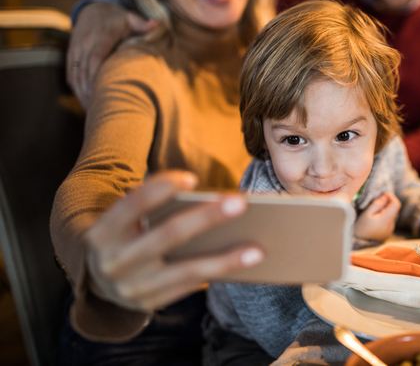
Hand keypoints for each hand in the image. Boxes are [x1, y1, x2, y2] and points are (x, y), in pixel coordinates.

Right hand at [67, 2, 158, 107]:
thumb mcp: (131, 18)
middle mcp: (85, 42)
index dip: (95, 75)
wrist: (93, 10)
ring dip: (81, 92)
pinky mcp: (71, 54)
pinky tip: (84, 102)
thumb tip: (158, 23)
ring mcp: (76, 49)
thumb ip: (143, 23)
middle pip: (83, 69)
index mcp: (101, 36)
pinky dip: (76, 88)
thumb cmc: (118, 19)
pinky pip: (70, 73)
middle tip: (97, 109)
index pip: (95, 57)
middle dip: (88, 90)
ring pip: (75, 73)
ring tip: (91, 111)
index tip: (98, 92)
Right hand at [84, 170, 263, 312]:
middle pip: (167, 235)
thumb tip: (214, 201)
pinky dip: (218, 274)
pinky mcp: (149, 304)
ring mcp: (131, 288)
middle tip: (240, 203)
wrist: (98, 279)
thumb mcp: (127, 220)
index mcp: (103, 232)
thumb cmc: (127, 235)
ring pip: (186, 271)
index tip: (192, 178)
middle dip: (206, 218)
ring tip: (257, 249)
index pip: (132, 204)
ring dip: (224, 260)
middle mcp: (114, 262)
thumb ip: (154, 208)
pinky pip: (189, 287)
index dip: (160, 189)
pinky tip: (245, 263)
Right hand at [353, 192, 400, 242]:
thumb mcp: (367, 214)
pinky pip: (387, 222)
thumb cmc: (360, 228)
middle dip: (385, 204)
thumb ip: (377, 204)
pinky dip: (382, 218)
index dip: (391, 196)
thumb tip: (385, 196)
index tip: (382, 194)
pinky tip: (373, 221)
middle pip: (393, 209)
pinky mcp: (387, 233)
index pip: (396, 204)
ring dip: (383, 211)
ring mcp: (389, 230)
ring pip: (390, 215)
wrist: (358, 245)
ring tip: (371, 214)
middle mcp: (391, 225)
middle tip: (374, 204)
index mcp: (386, 219)